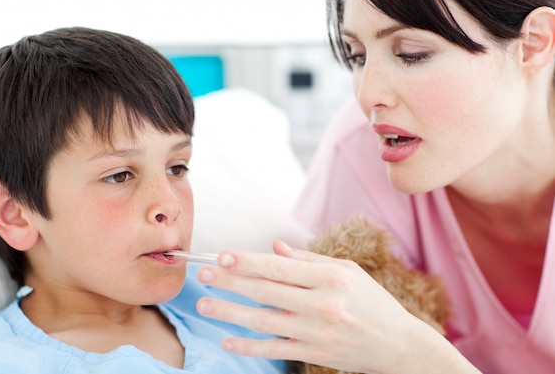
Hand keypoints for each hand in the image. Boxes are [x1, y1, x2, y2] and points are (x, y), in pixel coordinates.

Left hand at [195, 240, 429, 372]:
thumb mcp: (348, 272)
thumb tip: (274, 248)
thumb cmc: (373, 302)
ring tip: (205, 304)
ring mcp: (317, 332)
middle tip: (203, 274)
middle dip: (230, 281)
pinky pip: (274, 349)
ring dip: (230, 313)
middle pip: (266, 291)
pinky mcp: (315, 354)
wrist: (400, 346)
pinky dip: (249, 346)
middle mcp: (322, 305)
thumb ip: (309, 260)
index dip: (248, 261)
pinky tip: (227, 340)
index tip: (222, 255)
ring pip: (263, 321)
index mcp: (331, 279)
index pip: (279, 268)